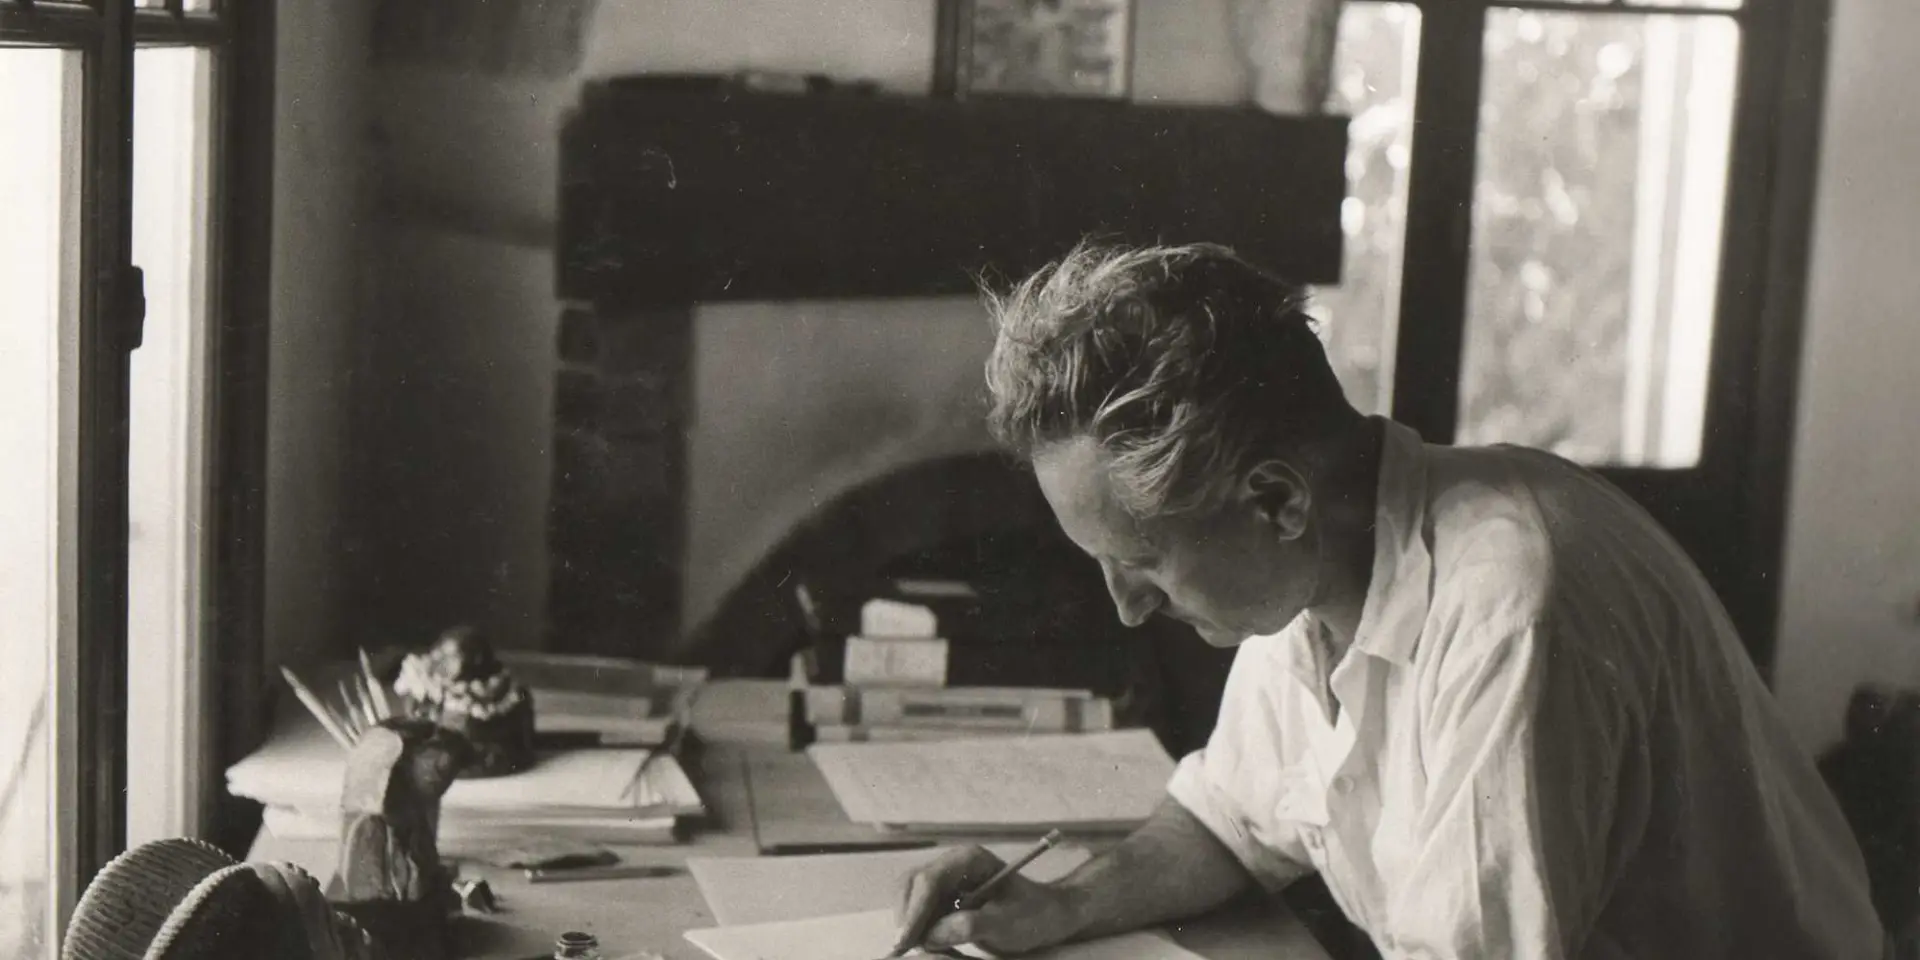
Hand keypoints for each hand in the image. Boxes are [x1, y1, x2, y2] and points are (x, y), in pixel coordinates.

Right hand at [891, 846, 1080, 956]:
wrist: (1046, 915)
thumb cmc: (1033, 915)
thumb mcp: (1006, 924)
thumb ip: (969, 926)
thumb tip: (931, 935)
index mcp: (969, 860)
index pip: (929, 881)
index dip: (914, 912)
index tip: (905, 941)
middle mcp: (952, 865)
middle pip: (910, 885)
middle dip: (906, 917)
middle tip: (905, 949)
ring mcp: (946, 880)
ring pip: (909, 898)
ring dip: (911, 924)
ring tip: (925, 948)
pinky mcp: (943, 897)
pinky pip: (918, 911)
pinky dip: (918, 928)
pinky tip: (932, 944)